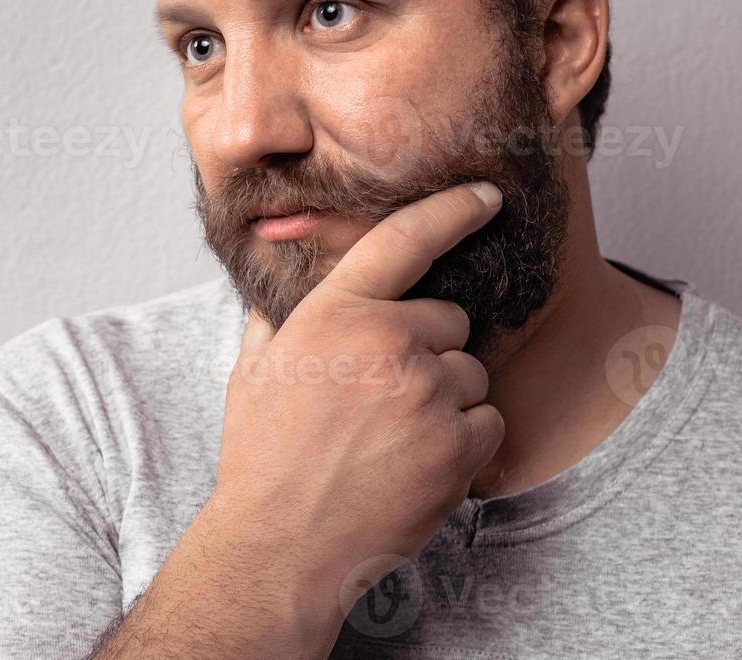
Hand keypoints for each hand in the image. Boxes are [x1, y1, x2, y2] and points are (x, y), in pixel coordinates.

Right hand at [204, 181, 507, 616]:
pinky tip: (416, 465)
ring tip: (392, 440)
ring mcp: (426, 392)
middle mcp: (386, 339)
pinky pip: (488, 423)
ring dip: (446, 401)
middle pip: (449, 320)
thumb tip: (286, 290)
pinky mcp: (456, 445)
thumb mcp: (254, 371)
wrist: (281, 545)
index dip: (452, 209)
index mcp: (335, 311)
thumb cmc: (262, 458)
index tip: (486, 196)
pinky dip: (464, 444)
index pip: (405, 238)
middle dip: (428, 351)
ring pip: (469, 374)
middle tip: (382, 399)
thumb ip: (278, 320)